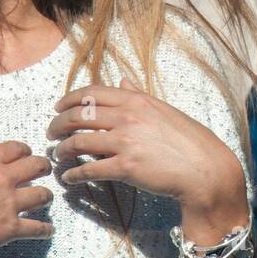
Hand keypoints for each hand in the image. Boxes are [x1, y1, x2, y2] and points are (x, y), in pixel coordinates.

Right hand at [0, 122, 53, 257]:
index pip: (15, 148)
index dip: (23, 149)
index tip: (26, 152)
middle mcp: (3, 179)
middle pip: (36, 167)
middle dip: (43, 167)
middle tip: (44, 170)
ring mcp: (10, 204)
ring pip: (42, 195)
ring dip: (46, 196)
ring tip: (46, 198)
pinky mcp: (11, 228)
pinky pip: (36, 228)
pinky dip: (45, 230)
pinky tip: (48, 231)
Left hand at [48, 79, 247, 239]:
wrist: (205, 169)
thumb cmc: (189, 140)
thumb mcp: (164, 109)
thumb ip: (139, 94)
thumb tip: (122, 79)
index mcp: (136, 100)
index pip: (90, 93)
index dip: (68, 100)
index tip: (57, 108)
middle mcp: (128, 117)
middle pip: (77, 115)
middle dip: (57, 125)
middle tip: (51, 134)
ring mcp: (126, 142)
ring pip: (78, 142)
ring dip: (62, 150)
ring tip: (57, 156)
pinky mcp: (126, 168)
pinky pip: (89, 169)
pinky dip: (73, 174)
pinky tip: (69, 178)